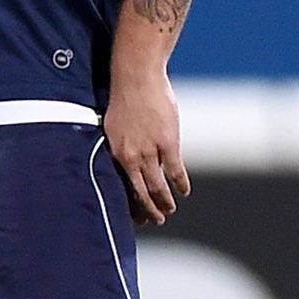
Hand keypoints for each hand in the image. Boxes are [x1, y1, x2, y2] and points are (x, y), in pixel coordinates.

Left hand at [104, 64, 189, 226]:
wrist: (136, 78)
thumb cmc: (124, 97)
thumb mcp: (114, 125)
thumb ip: (121, 145)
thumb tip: (126, 159)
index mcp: (116, 153)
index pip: (123, 187)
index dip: (131, 204)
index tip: (136, 216)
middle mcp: (131, 157)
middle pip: (140, 192)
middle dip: (148, 209)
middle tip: (155, 220)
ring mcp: (150, 151)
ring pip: (157, 186)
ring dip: (164, 202)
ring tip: (169, 210)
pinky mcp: (168, 143)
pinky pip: (175, 171)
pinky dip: (180, 183)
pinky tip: (183, 191)